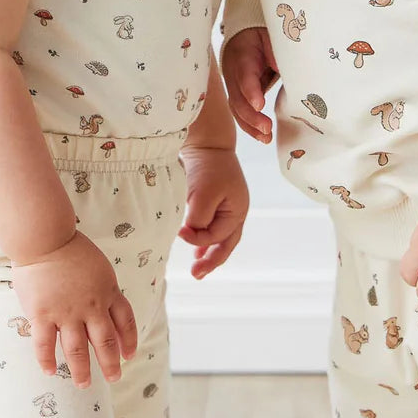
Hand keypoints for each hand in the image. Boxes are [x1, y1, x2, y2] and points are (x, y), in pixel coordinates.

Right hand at [9, 232, 136, 388]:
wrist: (45, 238)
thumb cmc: (70, 246)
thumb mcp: (100, 266)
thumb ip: (103, 286)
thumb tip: (105, 301)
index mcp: (108, 292)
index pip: (126, 322)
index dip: (129, 341)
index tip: (129, 355)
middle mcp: (91, 307)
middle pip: (106, 343)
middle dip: (111, 364)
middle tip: (114, 378)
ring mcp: (66, 313)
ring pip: (78, 350)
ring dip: (82, 370)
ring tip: (84, 385)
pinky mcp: (42, 315)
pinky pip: (45, 344)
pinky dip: (47, 360)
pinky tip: (50, 372)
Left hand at [177, 146, 249, 277]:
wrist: (207, 143)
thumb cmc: (207, 167)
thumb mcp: (203, 194)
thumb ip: (199, 219)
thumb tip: (191, 235)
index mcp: (238, 211)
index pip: (216, 236)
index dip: (197, 239)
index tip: (180, 233)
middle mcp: (236, 213)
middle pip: (226, 244)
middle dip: (211, 261)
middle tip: (196, 274)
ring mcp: (228, 208)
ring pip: (221, 239)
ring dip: (209, 253)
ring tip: (198, 268)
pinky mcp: (217, 203)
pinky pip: (214, 228)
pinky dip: (206, 241)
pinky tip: (197, 250)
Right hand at [221, 27, 278, 143]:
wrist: (249, 33)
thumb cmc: (266, 35)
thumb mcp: (275, 39)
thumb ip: (282, 56)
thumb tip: (298, 74)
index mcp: (242, 53)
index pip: (244, 73)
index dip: (250, 90)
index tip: (259, 105)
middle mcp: (233, 71)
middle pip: (237, 96)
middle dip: (251, 116)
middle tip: (267, 129)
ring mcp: (232, 83)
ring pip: (236, 108)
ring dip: (250, 125)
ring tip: (265, 138)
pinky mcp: (237, 93)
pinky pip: (240, 111)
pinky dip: (249, 126)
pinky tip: (261, 136)